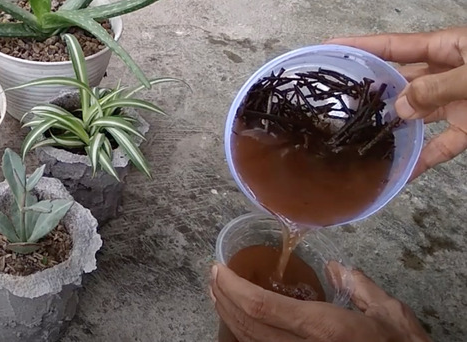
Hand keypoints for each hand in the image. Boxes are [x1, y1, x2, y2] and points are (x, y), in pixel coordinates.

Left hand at [209, 263, 430, 341]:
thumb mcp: (389, 313)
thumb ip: (360, 287)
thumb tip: (337, 268)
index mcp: (321, 327)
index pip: (261, 307)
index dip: (232, 288)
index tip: (218, 269)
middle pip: (246, 324)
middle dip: (222, 298)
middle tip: (213, 276)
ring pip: (249, 340)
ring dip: (227, 315)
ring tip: (218, 293)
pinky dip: (244, 331)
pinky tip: (239, 318)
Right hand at [327, 28, 466, 178]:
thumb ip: (437, 89)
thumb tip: (399, 109)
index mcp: (447, 48)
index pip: (394, 46)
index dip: (359, 46)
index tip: (327, 49)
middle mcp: (446, 73)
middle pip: (400, 82)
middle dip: (370, 93)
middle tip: (337, 105)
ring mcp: (457, 100)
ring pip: (416, 115)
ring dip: (392, 129)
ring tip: (361, 141)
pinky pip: (441, 144)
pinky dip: (424, 158)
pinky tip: (402, 173)